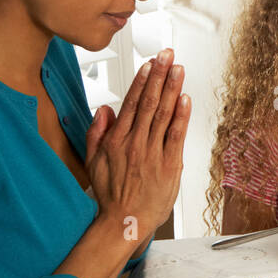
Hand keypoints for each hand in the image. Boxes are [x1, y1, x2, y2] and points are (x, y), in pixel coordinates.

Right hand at [86, 49, 189, 238]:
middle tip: (167, 55)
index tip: (149, 64)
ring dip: (172, 89)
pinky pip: (176, 135)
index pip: (132, 102)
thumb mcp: (93, 161)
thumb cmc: (111, 194)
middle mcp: (136, 143)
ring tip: (178, 69)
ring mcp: (153, 152)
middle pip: (150, 102)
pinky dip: (181, 116)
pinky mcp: (169, 164)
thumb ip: (97, 133)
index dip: (142, 80)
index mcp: (117, 140)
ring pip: (164, 114)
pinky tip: (185, 99)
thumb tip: (105, 110)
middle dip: (159, 75)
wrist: (124, 221)